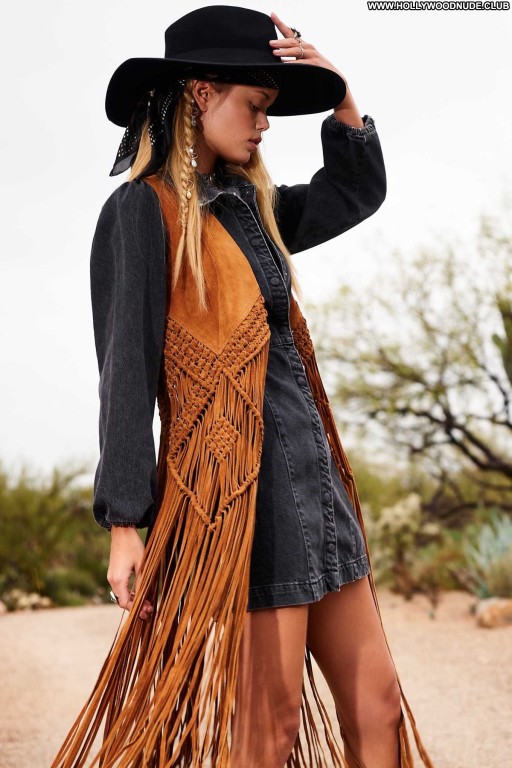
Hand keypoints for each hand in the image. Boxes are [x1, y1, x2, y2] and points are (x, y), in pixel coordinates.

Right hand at [108, 526, 153, 620]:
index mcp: (118, 580)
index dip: (136, 609)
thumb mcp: (142, 565)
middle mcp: (112, 580)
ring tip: (147, 602)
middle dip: (136, 606)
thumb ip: (142, 582)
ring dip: (133, 599)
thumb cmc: (133, 546)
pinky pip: (121, 588)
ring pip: (122, 595)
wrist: (122, 532)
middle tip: (149, 609)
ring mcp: (112, 577)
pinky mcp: (114, 573)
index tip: (148, 611)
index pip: (125, 603)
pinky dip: (130, 592)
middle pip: (122, 601)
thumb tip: (146, 597)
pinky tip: (140, 592)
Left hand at [268, 12, 363, 126]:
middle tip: (269, 43)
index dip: (280, 24)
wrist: (335, 80)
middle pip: (292, 41)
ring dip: (285, 51)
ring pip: (296, 50)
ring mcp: (312, 55)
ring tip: (274, 53)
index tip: (271, 14)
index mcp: (304, 46)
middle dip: (280, 42)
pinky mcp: (315, 64)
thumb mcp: (304, 64)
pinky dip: (292, 63)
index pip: (290, 33)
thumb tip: (276, 61)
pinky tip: (284, 64)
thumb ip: (293, 60)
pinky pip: (301, 63)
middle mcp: (308, 47)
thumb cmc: (317, 73)